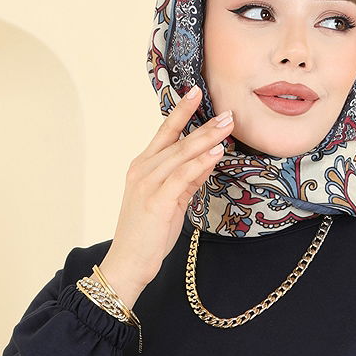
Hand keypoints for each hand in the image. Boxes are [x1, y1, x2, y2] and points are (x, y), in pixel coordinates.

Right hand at [97, 87, 235, 308]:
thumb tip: (208, 161)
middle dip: (203, 124)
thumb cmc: (148, 235)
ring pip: (181, 154)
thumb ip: (186, 181)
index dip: (180, 112)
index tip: (196, 92)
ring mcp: (148, 184)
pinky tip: (216, 153)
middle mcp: (142, 170)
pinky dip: (200, 163)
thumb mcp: (171, 202)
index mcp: (142, 167)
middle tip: (227, 111)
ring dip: (206, 139)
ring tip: (227, 126)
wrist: (128, 263)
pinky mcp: (156, 201)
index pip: (164, 133)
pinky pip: (182, 176)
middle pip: (177, 140)